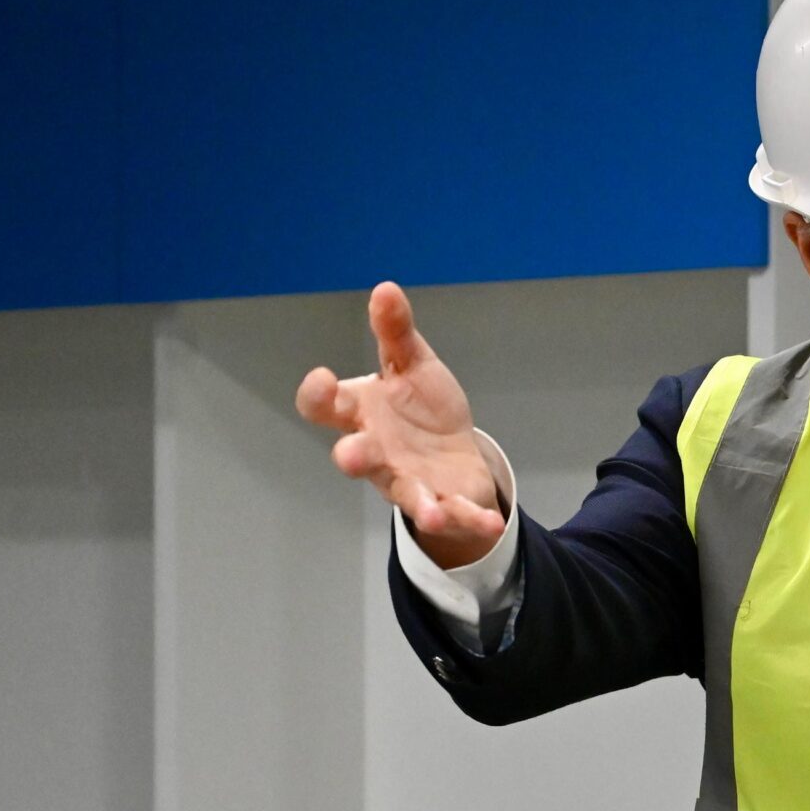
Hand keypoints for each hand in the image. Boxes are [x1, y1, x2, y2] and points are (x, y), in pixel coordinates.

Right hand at [296, 282, 504, 568]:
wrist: (450, 453)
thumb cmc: (419, 406)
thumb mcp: (412, 363)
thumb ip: (395, 333)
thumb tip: (386, 288)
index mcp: (361, 411)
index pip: (324, 406)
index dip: (318, 395)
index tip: (322, 378)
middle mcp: (376, 450)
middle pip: (357, 455)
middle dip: (353, 455)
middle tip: (348, 455)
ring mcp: (407, 480)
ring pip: (405, 494)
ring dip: (418, 503)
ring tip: (431, 514)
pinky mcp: (442, 501)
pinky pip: (456, 513)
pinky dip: (471, 518)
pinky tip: (491, 522)